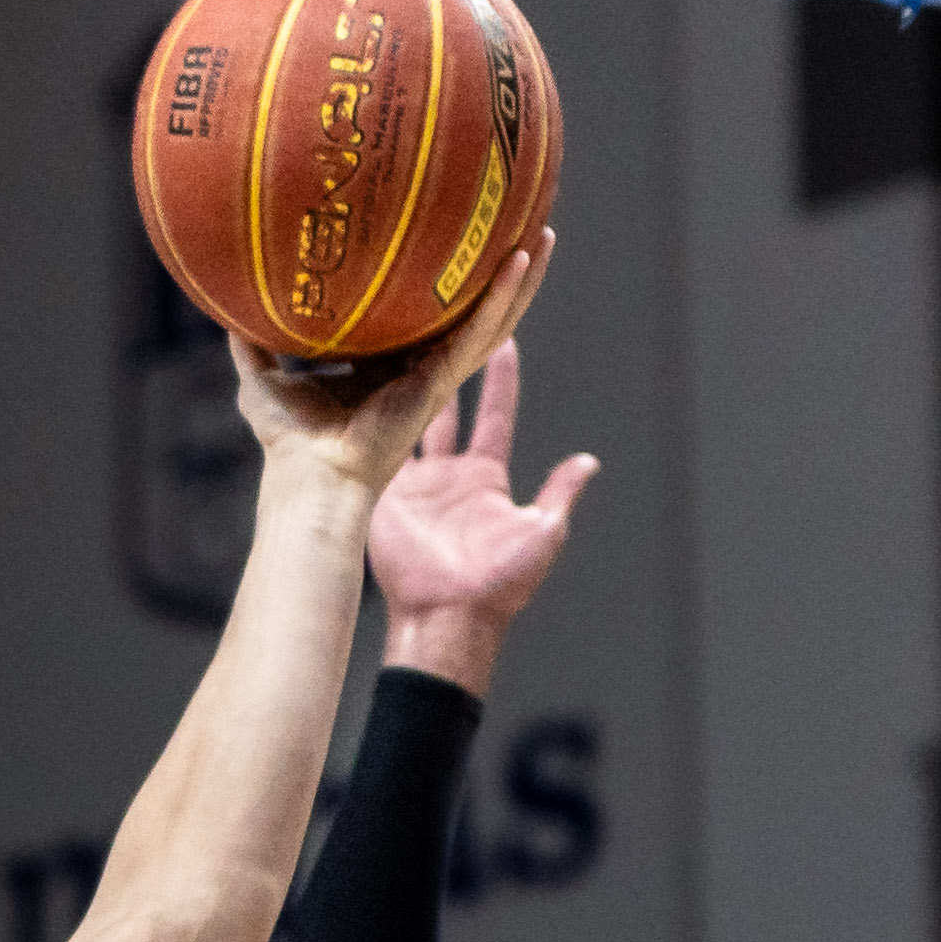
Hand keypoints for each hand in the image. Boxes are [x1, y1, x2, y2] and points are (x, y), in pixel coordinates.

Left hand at [236, 230, 552, 491]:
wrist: (310, 478)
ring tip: (545, 233)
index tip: (449, 240)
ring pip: (492, 320)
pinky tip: (524, 258)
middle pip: (467, 311)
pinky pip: (481, 333)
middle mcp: (416, 368)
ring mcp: (435, 376)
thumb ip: (251, 342)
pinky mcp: (442, 383)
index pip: (419, 315)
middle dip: (494, 272)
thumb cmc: (288, 442)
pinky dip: (505, 297)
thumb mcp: (262, 377)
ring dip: (522, 279)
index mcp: (382, 365)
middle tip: (515, 226)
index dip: (437, 283)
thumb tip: (225, 302)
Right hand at [370, 336, 599, 689]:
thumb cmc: (498, 583)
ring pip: (404, 423)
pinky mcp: (382, 498)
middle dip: (446, 367)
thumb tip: (588, 460)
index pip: (495, 415)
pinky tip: (353, 390)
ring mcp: (414, 485)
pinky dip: (365, 422)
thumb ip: (560, 495)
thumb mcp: (541, 534)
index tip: (504, 336)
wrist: (445, 616)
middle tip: (440, 325)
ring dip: (398, 387)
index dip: (500, 377)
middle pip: (448, 408)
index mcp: (487, 478)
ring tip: (390, 343)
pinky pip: (372, 453)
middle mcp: (450, 475)